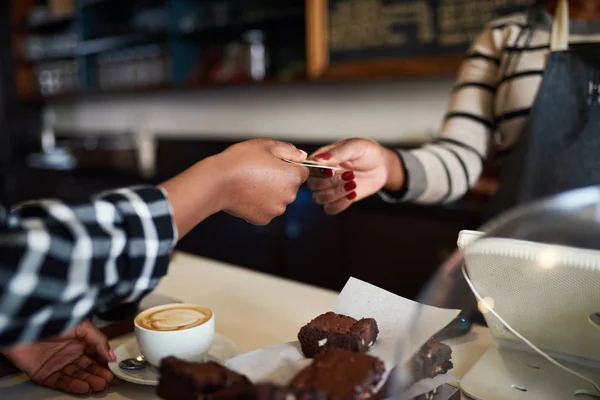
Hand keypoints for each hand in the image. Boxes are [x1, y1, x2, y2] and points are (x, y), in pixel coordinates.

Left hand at [2, 320, 115, 393]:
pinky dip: (74, 386)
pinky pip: (62, 382)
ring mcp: (57, 364)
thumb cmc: (51, 320)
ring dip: (89, 381)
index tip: (114, 369)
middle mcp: (69, 353)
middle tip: (108, 381)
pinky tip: (85, 387)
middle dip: (99, 374)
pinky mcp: (45, 374)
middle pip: (87, 367)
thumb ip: (98, 339)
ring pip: (77, 376)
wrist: (24, 327)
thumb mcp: (82, 325)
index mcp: (79, 340)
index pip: (95, 354)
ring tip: (99, 386)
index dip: (105, 362)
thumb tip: (111, 354)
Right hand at [161, 138, 308, 235]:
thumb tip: (301, 156)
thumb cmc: (240, 160)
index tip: (275, 163)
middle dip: (280, 179)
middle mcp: (289, 196)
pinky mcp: (263, 219)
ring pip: (278, 199)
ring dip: (270, 192)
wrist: (217, 182)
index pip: (303, 171)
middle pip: (290, 186)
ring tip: (251, 182)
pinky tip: (247, 193)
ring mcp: (276, 210)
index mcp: (292, 177)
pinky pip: (266, 209)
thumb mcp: (266, 145)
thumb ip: (289, 150)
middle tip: (259, 171)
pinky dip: (259, 203)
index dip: (290, 165)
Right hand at [307, 138, 404, 214]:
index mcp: (321, 159)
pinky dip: (340, 204)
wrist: (381, 166)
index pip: (308, 169)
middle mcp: (321, 175)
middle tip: (350, 175)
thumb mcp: (354, 147)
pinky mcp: (338, 199)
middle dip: (331, 183)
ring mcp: (329, 188)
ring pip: (319, 198)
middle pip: (313, 186)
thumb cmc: (366, 152)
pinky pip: (330, 209)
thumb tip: (318, 159)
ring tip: (353, 184)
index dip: (318, 173)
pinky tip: (353, 194)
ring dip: (336, 194)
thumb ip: (336, 153)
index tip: (332, 171)